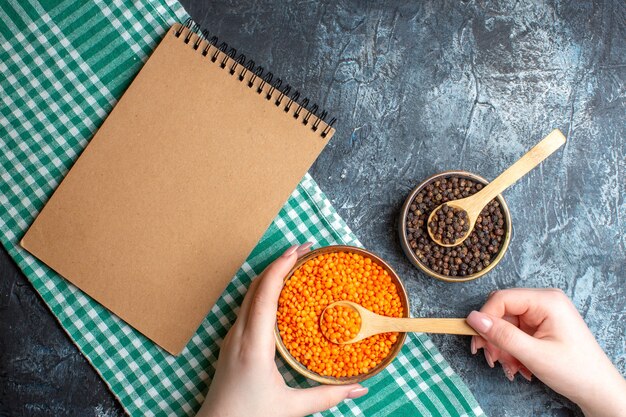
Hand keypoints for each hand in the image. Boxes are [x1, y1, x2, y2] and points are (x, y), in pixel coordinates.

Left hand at [197, 244, 367, 416]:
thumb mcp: (291, 407)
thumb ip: (327, 396)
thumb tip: (359, 388)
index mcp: (253, 345)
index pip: (265, 294)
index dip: (281, 267)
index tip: (299, 250)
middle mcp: (239, 334)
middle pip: (256, 286)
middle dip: (279, 263)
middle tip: (304, 250)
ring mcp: (232, 337)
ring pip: (249, 294)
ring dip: (270, 275)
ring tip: (294, 265)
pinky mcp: (231, 343)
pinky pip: (247, 306)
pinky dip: (263, 291)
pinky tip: (278, 294)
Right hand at [466, 288, 625, 416]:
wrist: (598, 390)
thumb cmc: (575, 371)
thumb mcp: (534, 354)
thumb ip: (502, 335)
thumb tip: (472, 318)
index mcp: (546, 300)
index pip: (502, 299)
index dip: (485, 319)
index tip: (478, 343)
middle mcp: (544, 301)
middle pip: (502, 312)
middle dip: (494, 337)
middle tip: (492, 359)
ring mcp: (543, 313)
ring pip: (506, 324)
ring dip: (503, 348)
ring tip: (510, 368)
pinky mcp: (541, 325)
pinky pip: (515, 332)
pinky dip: (511, 350)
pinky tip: (517, 365)